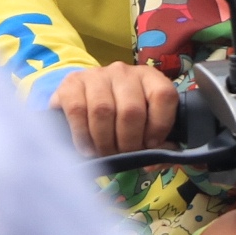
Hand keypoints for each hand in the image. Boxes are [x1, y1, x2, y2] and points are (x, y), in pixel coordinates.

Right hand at [50, 62, 177, 156]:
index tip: (150, 145)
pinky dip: (83, 136)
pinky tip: (87, 148)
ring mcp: (96, 75)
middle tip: (123, 154)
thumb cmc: (119, 119)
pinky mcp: (71, 83)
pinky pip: (77, 110)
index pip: (164, 95)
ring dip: (105, 142)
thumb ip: (156, 144)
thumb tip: (154, 162)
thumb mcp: (143, 126)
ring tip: (105, 153)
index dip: (160, 126)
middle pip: (131, 110)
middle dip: (128, 142)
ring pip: (103, 110)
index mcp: (150, 78)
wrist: (81, 104)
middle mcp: (124, 72)